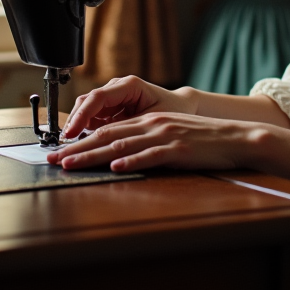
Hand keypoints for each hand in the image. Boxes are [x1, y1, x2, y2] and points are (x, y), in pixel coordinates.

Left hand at [47, 112, 270, 172]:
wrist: (236, 138)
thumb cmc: (204, 141)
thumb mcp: (171, 136)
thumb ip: (146, 143)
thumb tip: (119, 157)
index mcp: (149, 121)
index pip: (107, 130)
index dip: (81, 141)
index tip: (61, 152)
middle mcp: (153, 125)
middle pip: (107, 136)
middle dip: (77, 149)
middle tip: (53, 160)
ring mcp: (165, 136)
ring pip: (122, 145)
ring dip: (94, 156)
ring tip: (72, 165)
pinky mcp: (179, 150)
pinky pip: (151, 156)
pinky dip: (132, 161)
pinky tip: (117, 167)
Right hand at [62, 75, 196, 135]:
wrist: (181, 107)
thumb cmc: (172, 111)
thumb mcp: (154, 121)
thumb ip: (131, 129)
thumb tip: (108, 142)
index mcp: (129, 85)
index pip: (97, 98)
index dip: (81, 115)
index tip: (71, 133)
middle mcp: (117, 88)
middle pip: (86, 103)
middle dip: (73, 123)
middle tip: (62, 145)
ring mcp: (111, 97)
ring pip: (85, 110)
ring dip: (76, 128)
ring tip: (66, 148)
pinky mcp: (109, 108)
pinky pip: (91, 119)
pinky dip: (84, 131)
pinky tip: (79, 146)